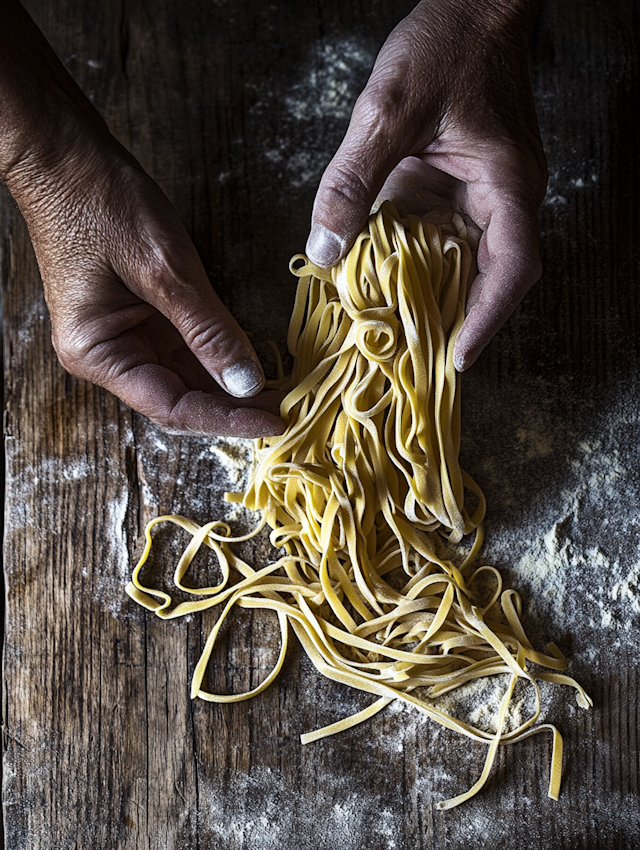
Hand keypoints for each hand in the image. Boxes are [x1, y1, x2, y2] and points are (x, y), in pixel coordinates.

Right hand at [0, 1, 283, 438]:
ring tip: (280, 394)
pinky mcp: (141, 318)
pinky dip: (219, 359)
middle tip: (287, 411)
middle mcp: (108, 356)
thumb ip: (208, 330)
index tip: (274, 422)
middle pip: (179, 399)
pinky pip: (184, 351)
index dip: (226, 420)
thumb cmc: (103, 205)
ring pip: (185, 379)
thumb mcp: (164, 270)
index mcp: (98, 353)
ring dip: (230, 387)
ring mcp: (124, 338)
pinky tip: (254, 366)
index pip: (171, 407)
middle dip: (233, 408)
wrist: (68, 156)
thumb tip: (248, 383)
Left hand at [306, 0, 546, 370]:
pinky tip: (388, 286)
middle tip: (419, 361)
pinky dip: (421, 267)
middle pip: (494, 279)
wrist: (470, 8)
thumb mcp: (388, 110)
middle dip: (460, 322)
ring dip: (439, 300)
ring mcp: (487, 196)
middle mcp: (506, 199)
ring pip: (469, 265)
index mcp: (507, 183)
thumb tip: (324, 252)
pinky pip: (447, 240)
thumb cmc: (446, 44)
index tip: (458, 356)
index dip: (489, 317)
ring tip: (402, 339)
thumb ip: (353, 181)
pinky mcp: (464, 190)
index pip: (514, 265)